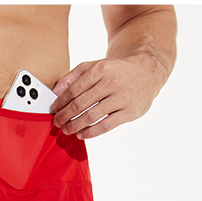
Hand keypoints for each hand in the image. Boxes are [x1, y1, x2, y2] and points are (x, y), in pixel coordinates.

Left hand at [51, 54, 166, 138]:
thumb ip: (74, 76)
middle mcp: (112, 83)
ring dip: (75, 125)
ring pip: (92, 116)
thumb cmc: (116, 71)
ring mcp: (122, 98)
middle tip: (57, 122)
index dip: (61, 102)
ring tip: (67, 130)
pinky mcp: (129, 112)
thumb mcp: (95, 66)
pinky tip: (82, 134)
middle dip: (65, 116)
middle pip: (80, 104)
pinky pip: (106, 126)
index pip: (74, 89)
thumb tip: (55, 91)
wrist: (147, 72)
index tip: (54, 110)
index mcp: (101, 69)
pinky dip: (91, 132)